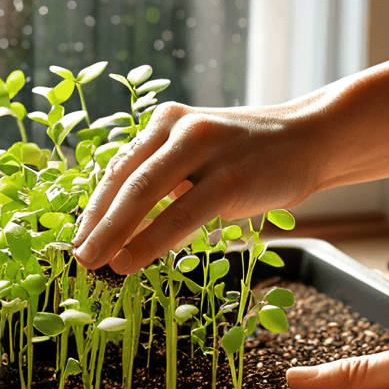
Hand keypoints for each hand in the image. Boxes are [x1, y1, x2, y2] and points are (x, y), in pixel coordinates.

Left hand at [71, 99, 326, 273]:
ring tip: (96, 265)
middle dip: (96, 224)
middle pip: (124, 182)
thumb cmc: (249, 157)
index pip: (119, 170)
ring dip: (115, 234)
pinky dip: (151, 241)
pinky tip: (132, 260)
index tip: (77, 240)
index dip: (94, 208)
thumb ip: (166, 183)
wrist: (311, 137)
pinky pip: (181, 214)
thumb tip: (123, 230)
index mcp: (164, 123)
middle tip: (77, 257)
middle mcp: (178, 128)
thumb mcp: (200, 159)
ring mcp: (204, 149)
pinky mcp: (230, 177)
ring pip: (144, 195)